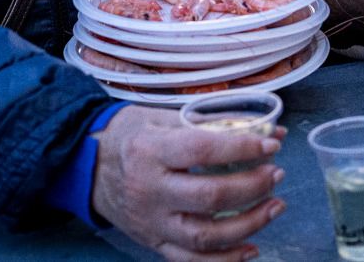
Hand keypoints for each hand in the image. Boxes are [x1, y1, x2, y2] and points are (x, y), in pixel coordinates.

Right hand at [92, 105, 287, 261]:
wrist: (87, 168)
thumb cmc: (132, 135)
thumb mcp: (164, 117)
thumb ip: (215, 122)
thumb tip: (271, 128)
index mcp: (150, 150)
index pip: (202, 151)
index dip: (241, 148)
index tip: (271, 144)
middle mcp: (149, 190)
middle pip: (209, 197)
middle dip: (252, 187)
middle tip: (276, 174)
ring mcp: (152, 222)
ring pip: (204, 235)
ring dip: (248, 224)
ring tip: (275, 206)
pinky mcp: (153, 243)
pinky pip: (191, 260)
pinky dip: (225, 260)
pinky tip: (251, 248)